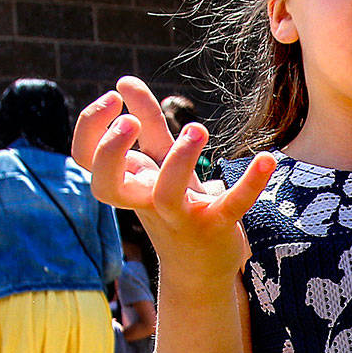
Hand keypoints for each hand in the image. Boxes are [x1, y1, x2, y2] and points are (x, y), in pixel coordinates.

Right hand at [74, 76, 270, 282]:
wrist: (199, 271)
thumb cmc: (176, 210)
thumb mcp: (160, 166)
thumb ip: (147, 125)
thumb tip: (124, 81)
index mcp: (130, 184)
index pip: (85, 157)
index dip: (89, 127)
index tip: (113, 98)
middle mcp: (147, 201)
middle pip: (106, 183)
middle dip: (112, 150)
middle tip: (129, 121)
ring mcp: (180, 217)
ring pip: (167, 193)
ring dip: (180, 158)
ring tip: (197, 128)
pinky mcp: (216, 227)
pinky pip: (232, 205)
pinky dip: (250, 183)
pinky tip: (267, 158)